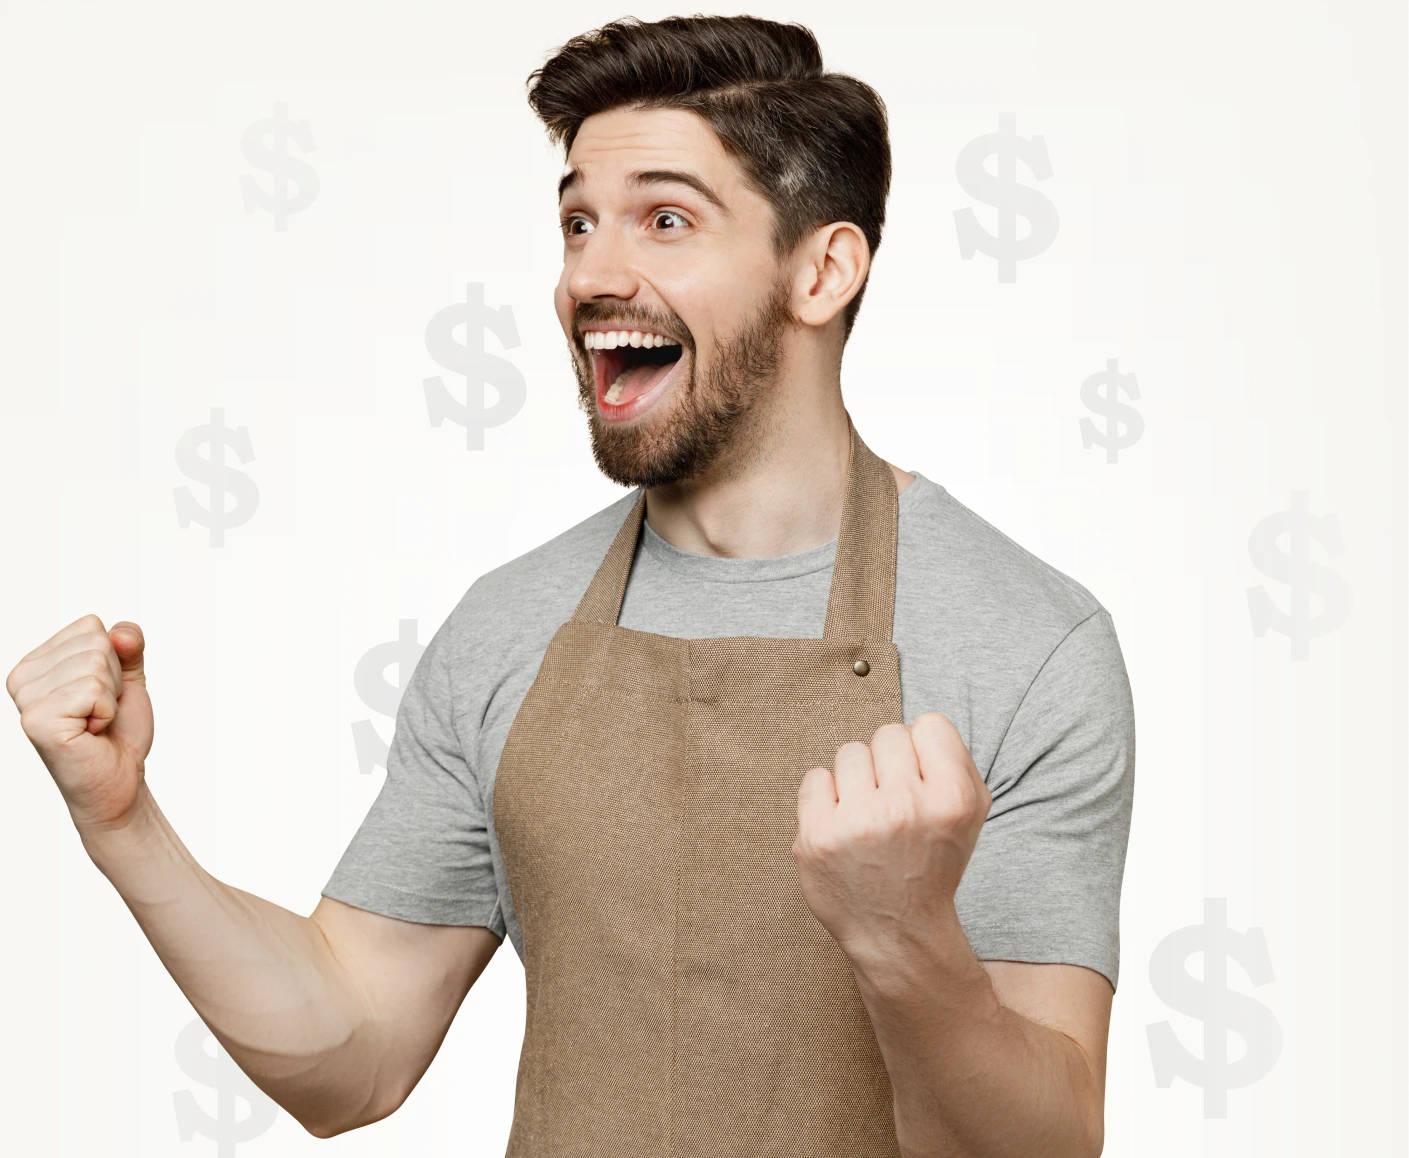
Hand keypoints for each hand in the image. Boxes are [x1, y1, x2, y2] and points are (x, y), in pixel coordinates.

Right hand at [7, 614, 153, 830]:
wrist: (119, 779)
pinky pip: (92, 690)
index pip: (91, 626)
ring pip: (96, 664)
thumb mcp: (128, 677)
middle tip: (99, 712)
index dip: (114, 660)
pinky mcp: (38, 720)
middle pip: (95, 642)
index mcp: (37, 662)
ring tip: (94, 723)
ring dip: (110, 698)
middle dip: (114, 679)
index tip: (100, 694)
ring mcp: (25, 699)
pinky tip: (91, 733)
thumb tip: (121, 633)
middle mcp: (22, 677)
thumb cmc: (118, 731)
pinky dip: (106, 713)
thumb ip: (128, 644)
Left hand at [792, 713, 991, 960]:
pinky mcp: (817, 836)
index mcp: (952, 800)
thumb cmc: (932, 865)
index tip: (920, 778)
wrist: (898, 932)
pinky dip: (825, 797)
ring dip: (857, 779)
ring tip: (868, 815)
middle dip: (889, 764)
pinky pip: (815, 777)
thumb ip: (956, 762)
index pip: (930, 724)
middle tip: (893, 802)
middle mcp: (906, 808)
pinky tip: (842, 824)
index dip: (924, 749)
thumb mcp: (972, 817)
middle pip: (888, 734)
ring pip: (850, 752)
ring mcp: (858, 822)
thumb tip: (920, 727)